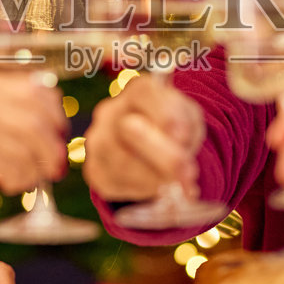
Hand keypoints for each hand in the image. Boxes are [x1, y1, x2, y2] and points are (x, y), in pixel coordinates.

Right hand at [0, 71, 69, 209]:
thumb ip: (18, 115)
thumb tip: (60, 134)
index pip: (35, 91)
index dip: (55, 115)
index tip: (60, 135)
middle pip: (33, 122)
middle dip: (51, 150)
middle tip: (56, 170)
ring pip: (22, 149)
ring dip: (35, 171)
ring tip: (32, 181)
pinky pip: (6, 169)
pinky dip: (17, 181)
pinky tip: (13, 185)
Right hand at [83, 73, 204, 201]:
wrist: (153, 151)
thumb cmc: (174, 129)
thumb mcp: (189, 119)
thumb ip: (186, 124)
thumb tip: (178, 140)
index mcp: (137, 92)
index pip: (144, 94)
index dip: (165, 115)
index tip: (183, 138)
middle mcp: (110, 112)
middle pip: (129, 129)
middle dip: (162, 155)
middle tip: (188, 172)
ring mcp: (97, 140)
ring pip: (122, 163)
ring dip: (156, 179)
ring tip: (181, 186)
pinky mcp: (94, 169)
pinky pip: (115, 184)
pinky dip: (143, 191)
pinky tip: (161, 190)